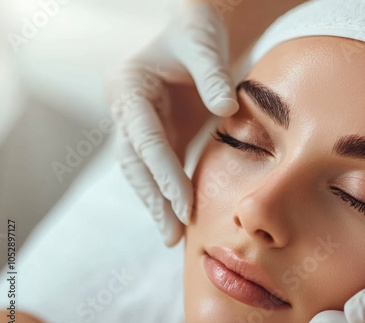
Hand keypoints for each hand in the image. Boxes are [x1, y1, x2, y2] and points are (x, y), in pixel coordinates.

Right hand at [107, 2, 237, 246]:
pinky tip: (181, 216)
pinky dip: (169, 192)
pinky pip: (161, 168)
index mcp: (129, 87)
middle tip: (172, 235)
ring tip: (173, 236)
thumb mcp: (202, 42)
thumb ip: (212, 74)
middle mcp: (127, 110)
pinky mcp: (159, 135)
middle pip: (135, 163)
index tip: (183, 203)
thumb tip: (226, 109)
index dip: (163, 172)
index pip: (144, 138)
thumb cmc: (195, 31)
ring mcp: (141, 125)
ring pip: (143, 172)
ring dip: (157, 203)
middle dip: (154, 199)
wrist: (193, 34)